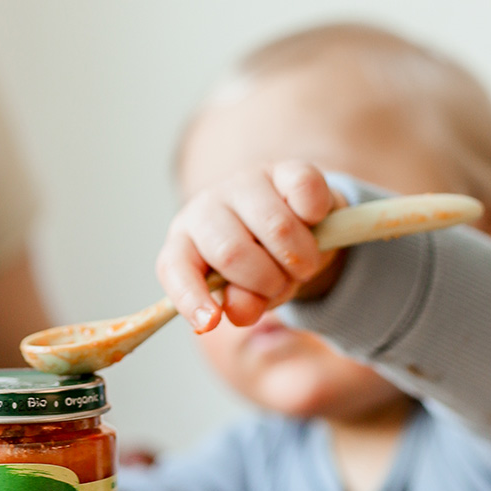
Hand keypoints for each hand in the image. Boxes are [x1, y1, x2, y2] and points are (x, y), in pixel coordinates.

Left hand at [156, 160, 345, 331]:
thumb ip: (244, 306)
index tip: (211, 322)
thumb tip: (241, 312)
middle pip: (231, 252)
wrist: (297, 228)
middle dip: (267, 281)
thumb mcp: (252, 296)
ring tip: (304, 263)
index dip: (190, 297)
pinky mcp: (283, 168)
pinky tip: (314, 221)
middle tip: (284, 283)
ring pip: (275, 227)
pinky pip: (304, 191)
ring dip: (301, 258)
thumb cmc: (262, 267)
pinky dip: (316, 216)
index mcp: (185, 246)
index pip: (175, 269)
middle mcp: (206, 209)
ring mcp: (242, 183)